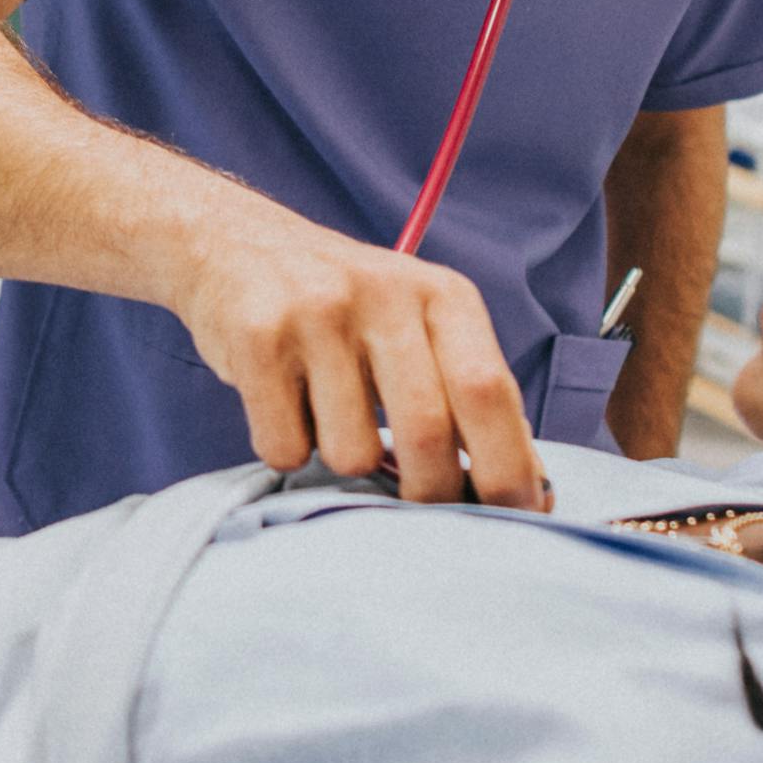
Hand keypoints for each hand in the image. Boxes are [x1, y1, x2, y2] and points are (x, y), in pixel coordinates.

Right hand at [171, 222, 543, 509]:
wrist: (234, 244)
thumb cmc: (346, 307)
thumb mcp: (420, 326)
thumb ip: (468, 395)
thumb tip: (528, 493)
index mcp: (442, 295)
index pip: (489, 391)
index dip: (508, 467)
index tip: (516, 519)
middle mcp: (385, 293)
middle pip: (427, 431)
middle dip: (430, 495)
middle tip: (417, 509)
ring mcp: (317, 311)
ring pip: (349, 453)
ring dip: (342, 462)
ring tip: (328, 417)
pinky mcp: (258, 336)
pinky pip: (284, 447)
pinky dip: (286, 449)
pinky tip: (284, 405)